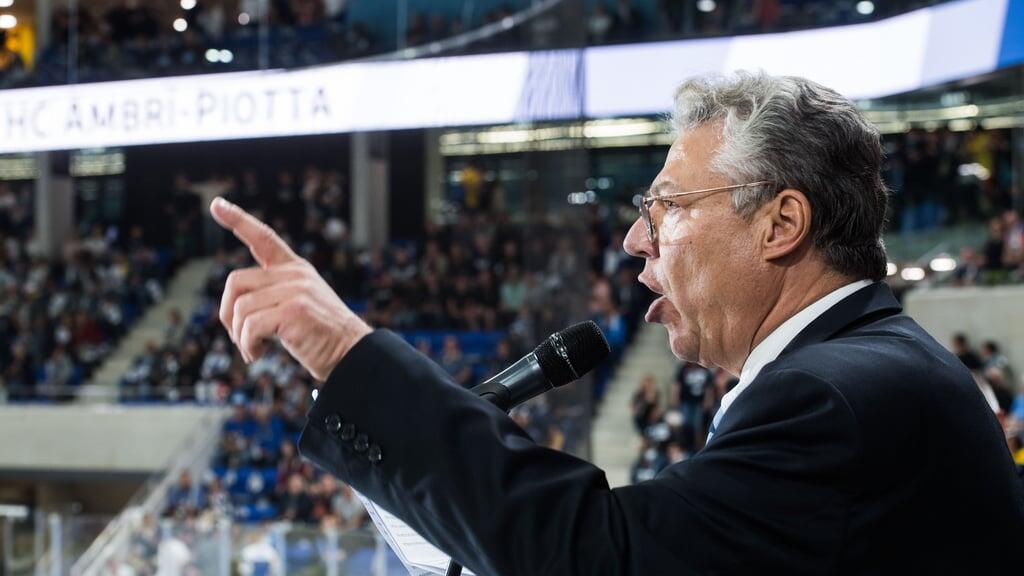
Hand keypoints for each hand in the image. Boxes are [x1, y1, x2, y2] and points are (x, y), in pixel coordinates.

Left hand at [210, 197, 371, 380]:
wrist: (352, 352)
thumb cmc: (322, 336)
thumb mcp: (299, 305)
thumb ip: (273, 296)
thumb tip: (233, 310)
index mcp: (296, 269)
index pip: (264, 237)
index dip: (238, 220)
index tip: (216, 204)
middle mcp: (295, 274)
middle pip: (235, 282)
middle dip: (228, 314)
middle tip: (240, 337)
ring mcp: (295, 290)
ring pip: (240, 308)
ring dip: (239, 336)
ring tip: (253, 350)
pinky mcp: (294, 310)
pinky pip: (250, 326)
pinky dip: (248, 345)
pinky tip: (258, 355)